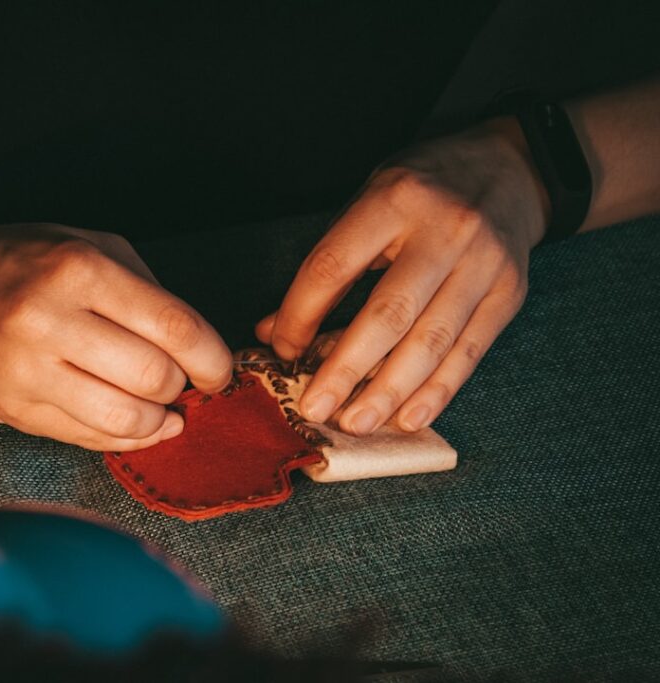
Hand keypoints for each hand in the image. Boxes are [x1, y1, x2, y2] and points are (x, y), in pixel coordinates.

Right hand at [0, 222, 231, 449]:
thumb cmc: (13, 258)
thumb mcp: (86, 244)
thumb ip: (145, 289)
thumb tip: (195, 348)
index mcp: (76, 270)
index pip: (173, 328)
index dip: (212, 358)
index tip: (218, 369)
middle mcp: (48, 321)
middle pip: (154, 378)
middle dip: (182, 385)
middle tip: (180, 379)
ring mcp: (25, 372)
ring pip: (124, 421)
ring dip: (157, 419)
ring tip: (161, 405)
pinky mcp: (11, 410)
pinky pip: (88, 440)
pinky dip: (125, 437)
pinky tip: (136, 423)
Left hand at [257, 118, 548, 434]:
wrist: (510, 167)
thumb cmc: (421, 189)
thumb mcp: (368, 202)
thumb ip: (328, 264)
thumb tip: (273, 332)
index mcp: (394, 199)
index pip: (334, 267)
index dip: (301, 315)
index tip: (281, 351)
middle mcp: (444, 231)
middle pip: (387, 313)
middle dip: (346, 368)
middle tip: (314, 409)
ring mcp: (484, 264)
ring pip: (431, 341)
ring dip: (389, 391)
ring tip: (355, 423)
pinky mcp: (510, 293)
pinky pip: (468, 352)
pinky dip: (437, 390)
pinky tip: (408, 418)